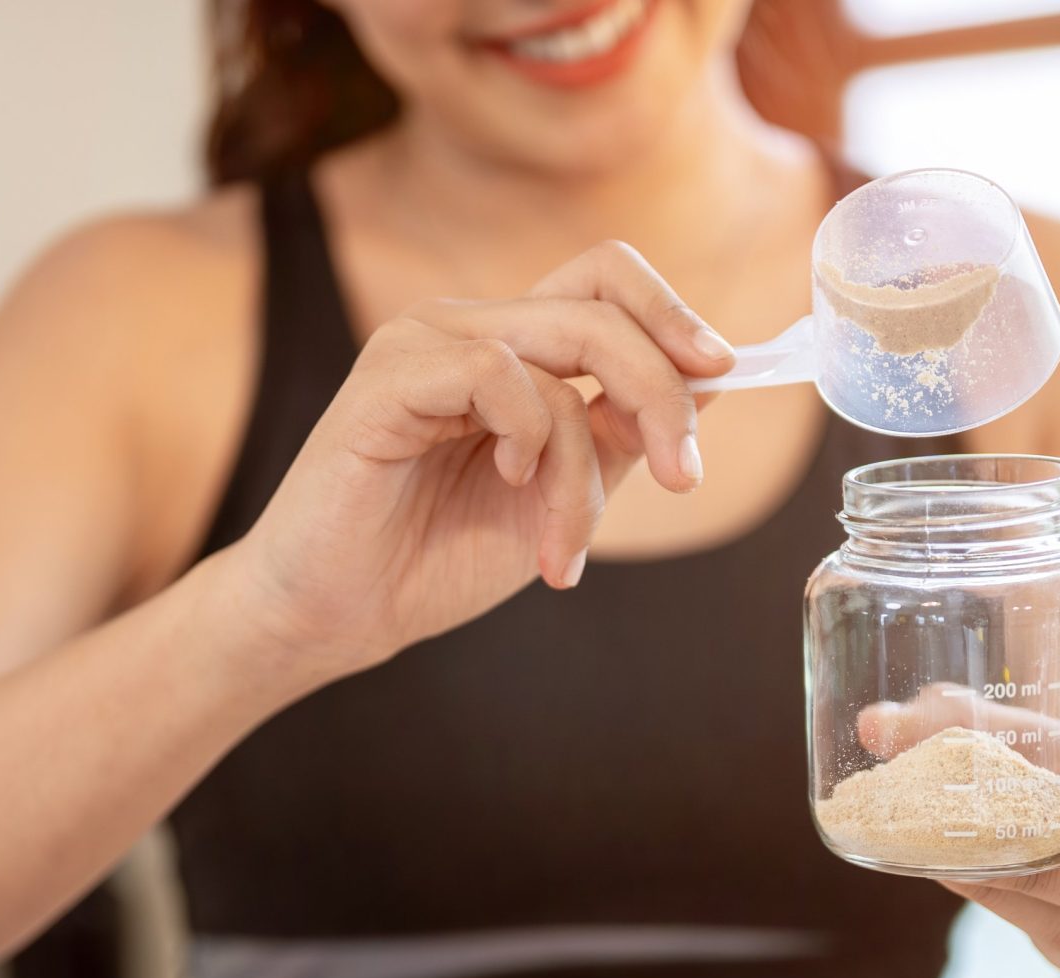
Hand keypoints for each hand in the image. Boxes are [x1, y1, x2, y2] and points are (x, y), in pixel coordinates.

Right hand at [223, 241, 733, 673]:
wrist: (337, 616)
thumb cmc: (432, 557)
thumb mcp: (560, 493)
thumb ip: (620, 433)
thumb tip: (710, 376)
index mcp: (507, 345)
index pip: (605, 279)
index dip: (672, 312)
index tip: (722, 371)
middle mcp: (464, 327)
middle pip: (601, 305)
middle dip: (664, 392)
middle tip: (681, 475)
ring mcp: (421, 344)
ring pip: (562, 354)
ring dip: (584, 468)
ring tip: (561, 545)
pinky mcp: (386, 379)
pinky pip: (497, 374)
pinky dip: (528, 439)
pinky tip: (505, 483)